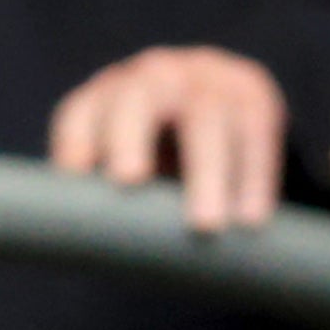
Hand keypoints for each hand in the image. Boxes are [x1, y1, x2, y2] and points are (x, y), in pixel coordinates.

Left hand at [47, 45, 289, 231]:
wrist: (226, 126)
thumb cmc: (159, 167)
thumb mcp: (127, 175)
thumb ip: (103, 203)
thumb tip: (86, 252)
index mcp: (107, 100)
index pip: (81, 115)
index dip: (75, 142)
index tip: (76, 176)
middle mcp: (152, 78)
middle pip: (136, 100)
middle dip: (129, 138)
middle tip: (128, 181)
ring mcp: (204, 79)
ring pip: (204, 117)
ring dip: (206, 172)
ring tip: (206, 225)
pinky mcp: (251, 92)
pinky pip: (253, 132)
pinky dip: (254, 177)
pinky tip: (252, 217)